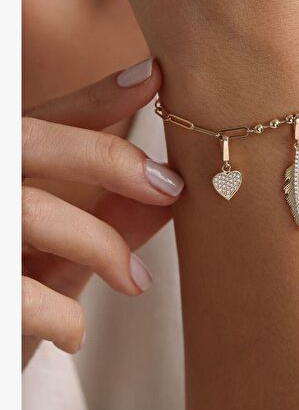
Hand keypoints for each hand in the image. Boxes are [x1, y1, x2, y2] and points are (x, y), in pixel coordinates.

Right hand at [22, 59, 183, 366]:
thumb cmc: (19, 291)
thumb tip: (169, 195)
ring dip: (101, 246)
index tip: (155, 77)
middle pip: (29, 140)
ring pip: (31, 210)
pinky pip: (21, 293)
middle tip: (170, 187)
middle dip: (107, 157)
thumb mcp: (60, 255)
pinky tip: (75, 332)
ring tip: (136, 281)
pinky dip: (62, 316)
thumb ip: (107, 223)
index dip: (99, 95)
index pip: (46, 117)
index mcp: (5, 165)